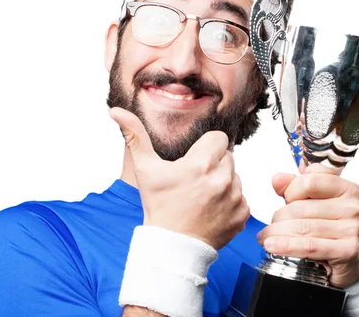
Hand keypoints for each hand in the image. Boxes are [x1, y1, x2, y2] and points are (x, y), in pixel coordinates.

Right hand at [110, 107, 249, 249]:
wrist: (171, 246)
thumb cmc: (159, 207)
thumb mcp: (145, 170)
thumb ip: (135, 136)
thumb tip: (117, 112)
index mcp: (202, 164)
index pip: (218, 138)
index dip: (206, 148)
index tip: (194, 162)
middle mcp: (222, 179)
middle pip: (227, 157)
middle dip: (214, 165)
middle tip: (195, 182)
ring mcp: (234, 197)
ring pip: (235, 177)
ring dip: (223, 183)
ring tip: (202, 198)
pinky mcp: (242, 214)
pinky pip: (241, 198)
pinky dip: (230, 202)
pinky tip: (211, 210)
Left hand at [256, 164, 358, 287]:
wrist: (356, 262)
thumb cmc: (334, 230)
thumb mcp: (319, 204)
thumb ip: (297, 187)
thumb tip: (277, 179)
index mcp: (347, 188)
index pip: (309, 180)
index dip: (291, 190)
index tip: (286, 201)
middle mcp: (353, 206)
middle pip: (301, 207)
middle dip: (279, 218)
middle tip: (271, 227)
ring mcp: (353, 229)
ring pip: (302, 227)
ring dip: (276, 233)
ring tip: (266, 238)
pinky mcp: (348, 250)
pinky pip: (309, 245)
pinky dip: (286, 246)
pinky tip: (272, 246)